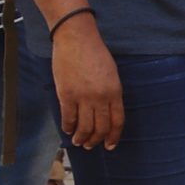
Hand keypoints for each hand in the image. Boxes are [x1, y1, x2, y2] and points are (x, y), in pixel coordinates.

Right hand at [52, 18, 123, 151]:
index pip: (117, 121)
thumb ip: (110, 93)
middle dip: (96, 140)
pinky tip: (67, 130)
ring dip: (81, 138)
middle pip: (100, 127)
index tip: (110, 145)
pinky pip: (68, 118)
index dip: (113, 136)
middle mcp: (101, 97)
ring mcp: (83, 97)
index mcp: (116, 91)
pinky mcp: (66, 95)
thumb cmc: (95, 54)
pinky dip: (68, 127)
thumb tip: (105, 111)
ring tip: (78, 142)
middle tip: (90, 145)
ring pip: (84, 126)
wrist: (77, 40)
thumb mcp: (111, 74)